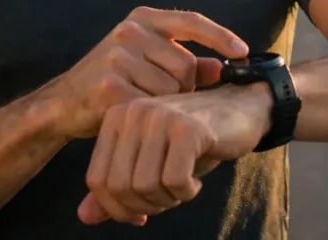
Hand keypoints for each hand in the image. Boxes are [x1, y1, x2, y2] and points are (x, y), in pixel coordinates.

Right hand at [38, 7, 249, 139]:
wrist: (63, 104)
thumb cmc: (113, 82)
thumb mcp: (148, 62)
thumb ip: (186, 63)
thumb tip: (223, 67)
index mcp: (142, 19)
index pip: (191, 21)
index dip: (220, 36)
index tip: (243, 51)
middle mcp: (130, 31)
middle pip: (186, 64)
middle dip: (184, 86)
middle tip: (161, 95)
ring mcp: (119, 57)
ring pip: (172, 88)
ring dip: (166, 103)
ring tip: (143, 102)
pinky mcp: (111, 85)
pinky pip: (153, 105)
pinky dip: (150, 114)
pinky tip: (132, 111)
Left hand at [77, 83, 273, 225]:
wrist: (242, 109)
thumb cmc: (194, 139)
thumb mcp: (151, 164)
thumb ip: (118, 187)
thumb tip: (84, 217)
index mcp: (117, 117)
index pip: (97, 180)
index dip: (117, 207)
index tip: (142, 209)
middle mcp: (134, 111)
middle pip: (119, 186)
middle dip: (144, 206)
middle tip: (168, 199)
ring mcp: (161, 117)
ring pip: (145, 186)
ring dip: (167, 200)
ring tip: (182, 187)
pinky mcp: (188, 128)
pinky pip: (174, 181)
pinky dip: (186, 192)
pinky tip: (196, 180)